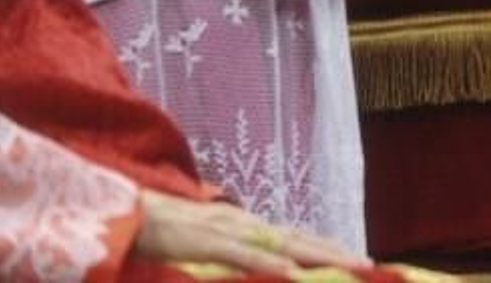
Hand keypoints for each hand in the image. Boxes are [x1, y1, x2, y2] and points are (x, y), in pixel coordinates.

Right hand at [133, 190, 370, 274]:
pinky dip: (271, 264)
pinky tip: (294, 273)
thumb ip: (226, 257)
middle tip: (371, 266)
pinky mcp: (205, 241)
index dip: (326, 248)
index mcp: (241, 225)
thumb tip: (256, 271)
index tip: (356, 260)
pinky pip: (244, 255)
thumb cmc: (155, 234)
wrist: (119, 217)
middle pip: (300, 238)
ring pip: (284, 244)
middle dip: (336, 252)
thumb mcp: (197, 246)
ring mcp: (227, 230)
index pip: (294, 236)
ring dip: (320, 256)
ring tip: (353, 267)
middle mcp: (243, 223)